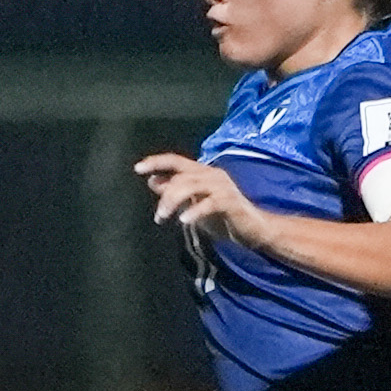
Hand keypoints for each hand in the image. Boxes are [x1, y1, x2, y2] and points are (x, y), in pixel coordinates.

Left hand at [136, 153, 260, 242]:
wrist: (252, 229)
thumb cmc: (222, 216)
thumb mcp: (192, 203)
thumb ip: (174, 192)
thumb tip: (152, 181)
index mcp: (202, 172)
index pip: (176, 161)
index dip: (157, 162)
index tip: (138, 168)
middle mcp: (212, 174)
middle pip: (182, 175)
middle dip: (165, 193)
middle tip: (158, 216)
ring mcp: (222, 187)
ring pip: (192, 186)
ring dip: (174, 201)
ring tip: (164, 218)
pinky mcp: (230, 202)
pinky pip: (209, 203)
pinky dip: (195, 211)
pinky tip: (184, 220)